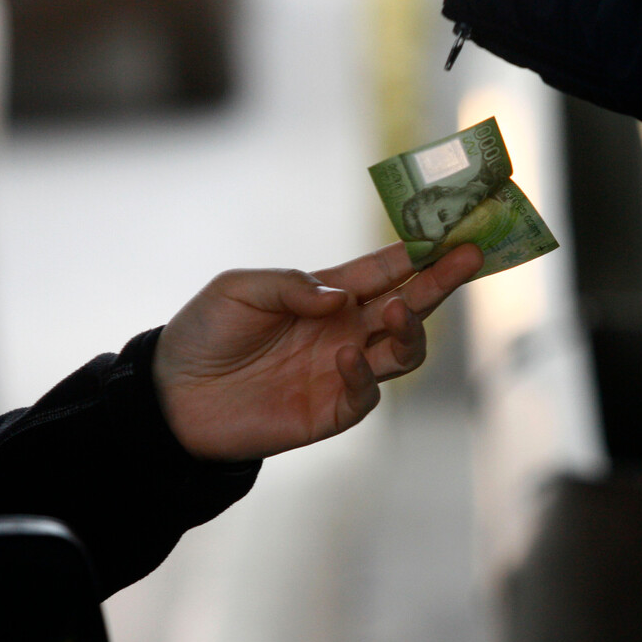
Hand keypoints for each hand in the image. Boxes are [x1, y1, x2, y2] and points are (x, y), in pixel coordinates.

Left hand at [154, 242, 483, 461]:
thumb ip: (293, 286)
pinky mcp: (331, 410)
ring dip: (410, 327)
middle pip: (409, 303)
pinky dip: (364, 374)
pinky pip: (366, 392)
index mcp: (329, 294)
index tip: (453, 231)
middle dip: (441, 280)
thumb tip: (343, 297)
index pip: (386, 269)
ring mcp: (343, 371)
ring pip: (403, 350)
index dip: (419, 252)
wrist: (172, 397)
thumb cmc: (204, 334)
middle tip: (469, 257)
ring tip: (399, 307)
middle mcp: (346, 330)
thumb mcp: (239, 290)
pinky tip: (347, 356)